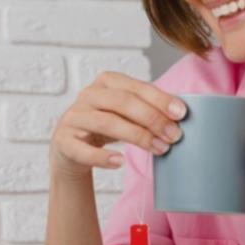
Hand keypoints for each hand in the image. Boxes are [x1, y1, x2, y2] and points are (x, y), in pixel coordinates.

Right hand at [50, 72, 186, 181]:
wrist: (70, 148)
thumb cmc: (106, 126)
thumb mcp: (125, 113)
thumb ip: (146, 109)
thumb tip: (180, 116)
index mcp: (106, 82)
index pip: (135, 87)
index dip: (159, 99)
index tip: (181, 113)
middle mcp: (88, 95)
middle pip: (122, 102)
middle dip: (152, 118)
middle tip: (174, 135)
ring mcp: (74, 117)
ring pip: (107, 123)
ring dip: (137, 136)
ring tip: (159, 149)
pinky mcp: (64, 141)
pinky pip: (83, 150)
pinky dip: (102, 157)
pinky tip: (120, 161)